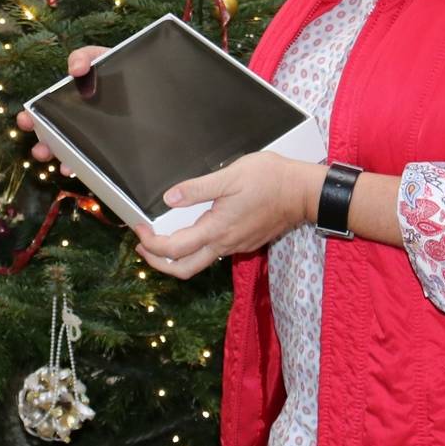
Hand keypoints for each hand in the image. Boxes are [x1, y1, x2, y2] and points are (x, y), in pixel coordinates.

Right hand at [15, 46, 108, 176]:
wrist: (147, 80)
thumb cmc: (115, 68)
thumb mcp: (98, 57)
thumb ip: (84, 57)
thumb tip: (74, 69)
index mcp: (68, 102)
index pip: (44, 112)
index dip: (31, 118)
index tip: (25, 120)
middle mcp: (75, 122)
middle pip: (53, 137)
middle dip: (43, 146)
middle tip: (40, 150)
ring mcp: (90, 137)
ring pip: (70, 152)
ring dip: (61, 160)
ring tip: (63, 165)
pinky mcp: (107, 148)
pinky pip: (91, 162)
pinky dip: (83, 167)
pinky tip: (78, 168)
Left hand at [131, 153, 322, 280]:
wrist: (305, 192)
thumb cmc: (271, 180)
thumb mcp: (230, 176)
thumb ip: (197, 188)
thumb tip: (169, 198)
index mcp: (217, 229)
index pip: (174, 250)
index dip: (151, 243)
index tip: (139, 228)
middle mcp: (225, 244)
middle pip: (183, 269)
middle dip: (157, 262)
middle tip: (143, 245)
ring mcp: (236, 246)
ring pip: (199, 263)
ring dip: (176, 256)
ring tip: (162, 237)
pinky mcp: (245, 242)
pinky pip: (214, 253)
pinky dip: (196, 248)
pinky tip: (193, 230)